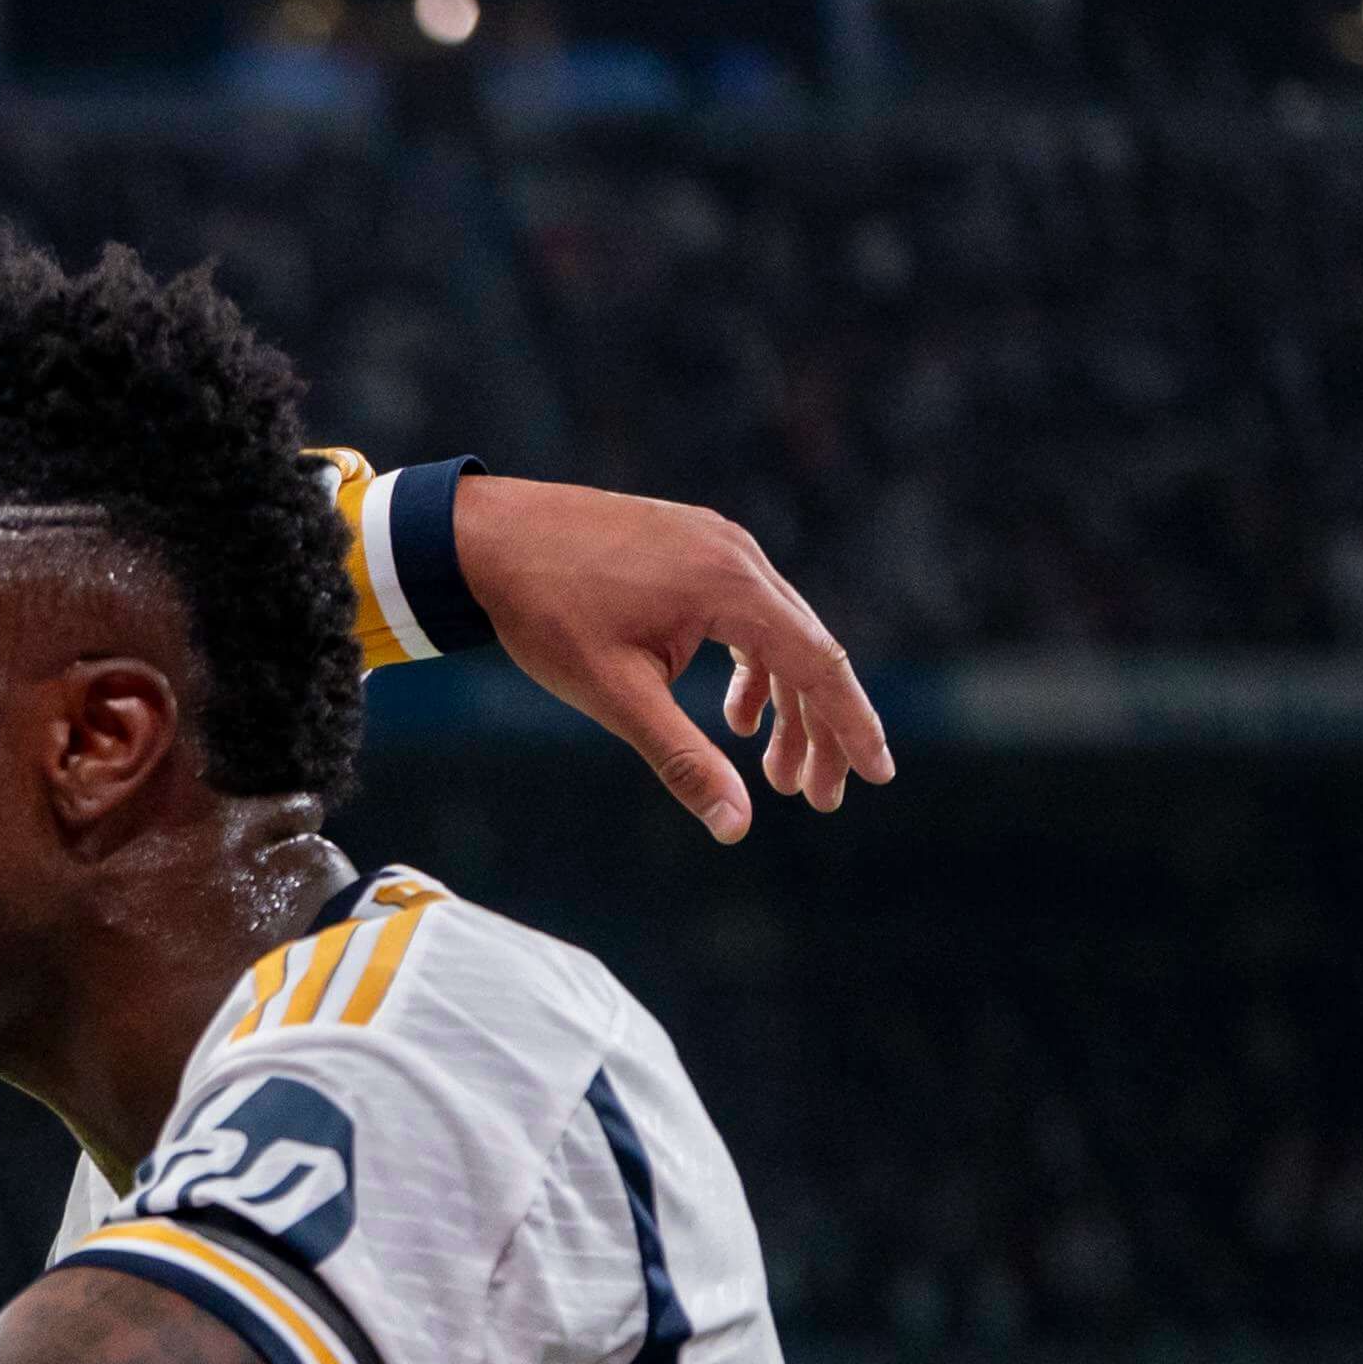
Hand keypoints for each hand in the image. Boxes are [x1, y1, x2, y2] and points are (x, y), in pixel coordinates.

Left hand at [455, 473, 891, 843]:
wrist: (486, 537)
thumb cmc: (546, 613)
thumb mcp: (617, 696)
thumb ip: (683, 758)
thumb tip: (736, 826)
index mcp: (731, 584)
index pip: (820, 662)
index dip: (852, 724)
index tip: (876, 775)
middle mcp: (738, 554)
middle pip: (808, 649)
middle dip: (818, 730)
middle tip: (816, 798)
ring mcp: (717, 543)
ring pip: (777, 632)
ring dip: (783, 703)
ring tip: (774, 771)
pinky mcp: (693, 545)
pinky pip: (745, 611)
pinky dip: (751, 666)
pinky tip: (737, 717)